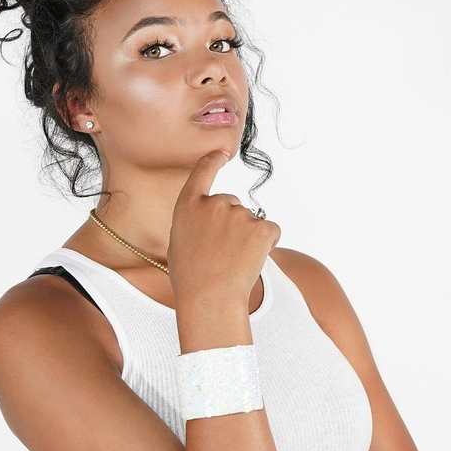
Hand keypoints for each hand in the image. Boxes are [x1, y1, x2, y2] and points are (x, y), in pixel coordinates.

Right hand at [168, 149, 280, 307]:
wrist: (210, 298)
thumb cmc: (191, 278)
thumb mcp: (179, 243)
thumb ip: (195, 223)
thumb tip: (211, 222)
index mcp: (188, 205)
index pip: (202, 172)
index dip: (213, 161)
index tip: (221, 153)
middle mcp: (215, 203)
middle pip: (232, 204)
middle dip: (232, 224)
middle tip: (222, 253)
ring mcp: (239, 214)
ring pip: (251, 221)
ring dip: (248, 237)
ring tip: (235, 261)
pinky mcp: (262, 227)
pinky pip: (271, 231)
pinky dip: (267, 244)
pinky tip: (252, 261)